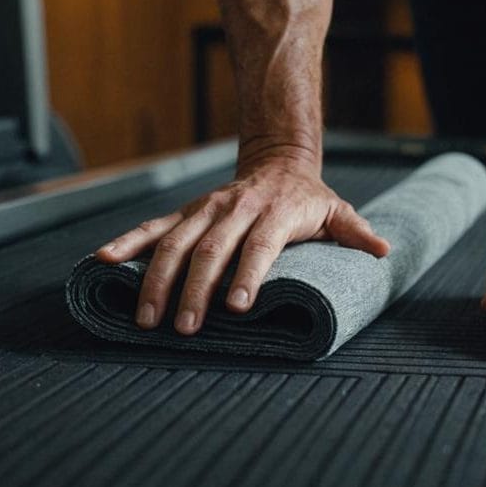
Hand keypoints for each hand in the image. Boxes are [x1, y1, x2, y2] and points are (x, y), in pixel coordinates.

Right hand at [96, 155, 389, 334]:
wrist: (277, 159)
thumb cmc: (308, 197)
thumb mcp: (337, 210)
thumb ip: (356, 232)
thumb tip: (382, 251)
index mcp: (276, 212)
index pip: (260, 246)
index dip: (247, 274)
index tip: (235, 306)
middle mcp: (236, 209)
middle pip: (211, 250)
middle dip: (195, 290)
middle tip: (184, 328)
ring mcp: (206, 210)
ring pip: (174, 243)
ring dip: (156, 279)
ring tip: (145, 316)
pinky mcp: (186, 213)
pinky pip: (152, 228)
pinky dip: (127, 242)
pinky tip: (103, 260)